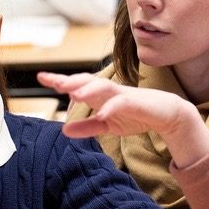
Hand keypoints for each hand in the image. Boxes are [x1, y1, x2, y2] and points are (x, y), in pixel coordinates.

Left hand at [37, 71, 208, 168]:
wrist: (167, 115)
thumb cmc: (136, 115)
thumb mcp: (107, 126)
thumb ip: (87, 127)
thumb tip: (64, 130)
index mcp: (100, 95)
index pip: (77, 84)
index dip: (59, 80)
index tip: (41, 77)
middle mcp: (109, 91)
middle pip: (87, 81)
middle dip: (71, 80)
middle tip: (54, 83)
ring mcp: (123, 94)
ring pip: (104, 87)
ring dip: (89, 89)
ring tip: (75, 94)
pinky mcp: (136, 102)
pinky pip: (122, 103)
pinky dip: (111, 107)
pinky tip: (102, 113)